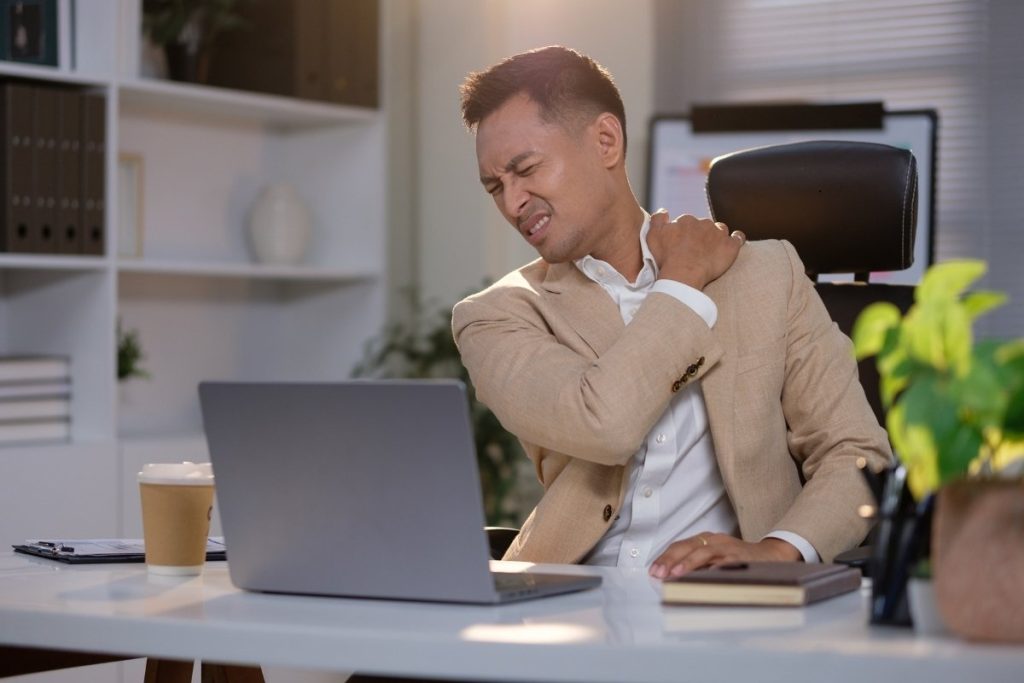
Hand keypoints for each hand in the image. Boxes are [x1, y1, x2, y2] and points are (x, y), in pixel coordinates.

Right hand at [647, 209, 744, 289]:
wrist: (683, 274)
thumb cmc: (666, 258)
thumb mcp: (653, 236)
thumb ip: (657, 219)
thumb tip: (664, 210)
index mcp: (686, 220)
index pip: (687, 223)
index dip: (685, 234)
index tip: (682, 245)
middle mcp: (703, 223)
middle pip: (704, 226)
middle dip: (700, 235)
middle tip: (695, 251)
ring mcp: (718, 234)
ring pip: (720, 230)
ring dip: (717, 237)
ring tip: (712, 250)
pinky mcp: (730, 246)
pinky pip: (738, 238)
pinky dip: (736, 239)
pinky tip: (733, 243)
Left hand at [648, 533, 801, 578]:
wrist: (771, 555)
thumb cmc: (737, 560)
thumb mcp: (714, 559)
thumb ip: (696, 566)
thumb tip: (671, 579)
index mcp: (706, 540)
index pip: (680, 546)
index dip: (665, 557)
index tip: (652, 571)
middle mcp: (715, 541)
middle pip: (687, 547)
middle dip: (671, 560)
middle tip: (658, 573)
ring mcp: (728, 548)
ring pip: (704, 553)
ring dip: (688, 564)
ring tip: (675, 574)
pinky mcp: (742, 558)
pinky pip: (726, 562)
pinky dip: (714, 569)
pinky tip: (704, 577)